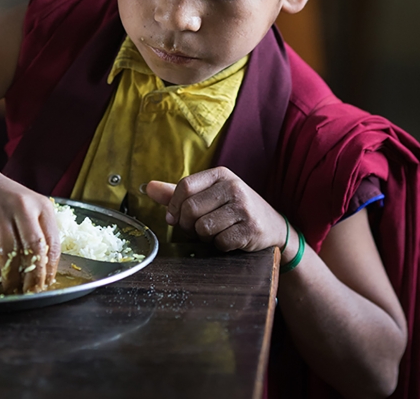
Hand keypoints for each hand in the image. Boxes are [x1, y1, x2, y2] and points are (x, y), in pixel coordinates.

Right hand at [0, 159, 60, 293]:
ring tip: (13, 287)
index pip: (52, 242)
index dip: (50, 267)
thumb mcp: (28, 208)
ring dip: (12, 275)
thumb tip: (42, 269)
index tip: (47, 282)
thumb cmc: (5, 199)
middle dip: (34, 275)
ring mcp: (1, 214)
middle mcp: (23, 207)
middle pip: (34, 248)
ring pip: (11, 253)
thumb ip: (37, 232)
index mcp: (42, 206)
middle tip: (31, 290)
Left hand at [146, 167, 285, 252]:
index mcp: (220, 174)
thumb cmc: (234, 209)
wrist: (272, 226)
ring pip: (203, 227)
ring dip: (204, 236)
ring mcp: (244, 208)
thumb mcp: (209, 195)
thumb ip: (177, 192)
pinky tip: (229, 239)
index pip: (184, 186)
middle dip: (187, 224)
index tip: (173, 217)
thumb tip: (147, 187)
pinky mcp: (251, 229)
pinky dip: (220, 245)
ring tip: (215, 231)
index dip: (174, 205)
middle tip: (196, 228)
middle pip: (191, 208)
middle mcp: (233, 187)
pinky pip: (220, 242)